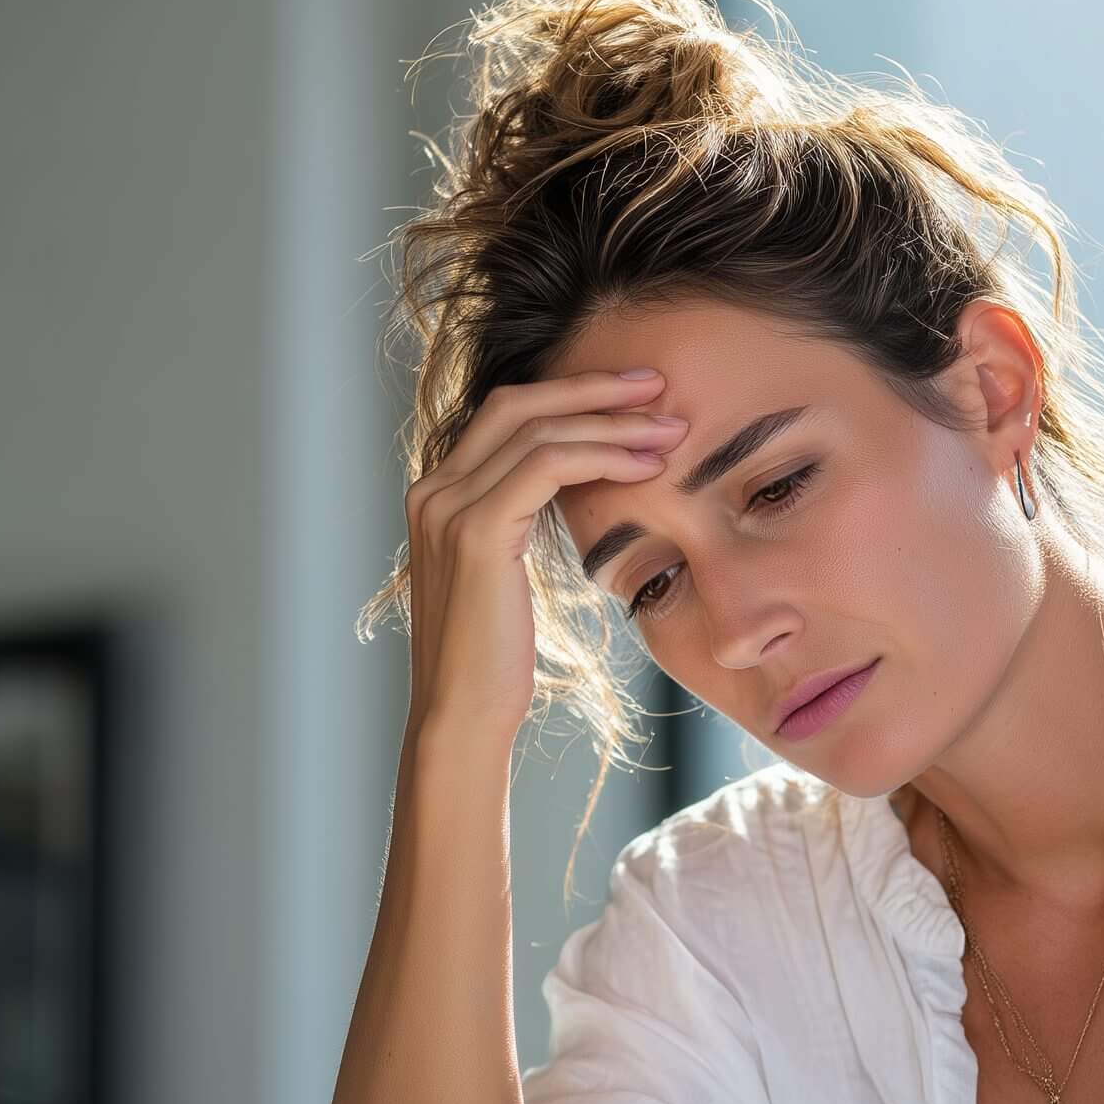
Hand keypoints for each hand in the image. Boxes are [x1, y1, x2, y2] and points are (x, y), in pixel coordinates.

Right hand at [400, 366, 688, 749]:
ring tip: (671, 430)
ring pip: (540, 431)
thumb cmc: (496, 660)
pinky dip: (602, 456)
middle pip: (518, 404)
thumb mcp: (507, 576)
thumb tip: (577, 491)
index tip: (633, 396)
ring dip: (613, 424)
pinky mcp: (475, 533)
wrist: (465, 717)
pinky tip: (647, 467)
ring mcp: (448, 507)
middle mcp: (433, 489)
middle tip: (659, 386)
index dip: (571, 396)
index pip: (507, 416)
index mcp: (439, 494)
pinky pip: (546, 467)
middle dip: (594, 388)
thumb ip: (521, 523)